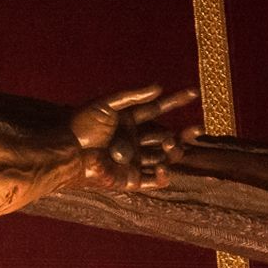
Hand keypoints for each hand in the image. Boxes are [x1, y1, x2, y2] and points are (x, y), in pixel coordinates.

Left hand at [69, 85, 200, 190]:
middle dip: (184, 133)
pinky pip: (155, 181)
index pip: (157, 109)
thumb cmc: (83, 127)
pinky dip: (164, 176)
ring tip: (171, 143)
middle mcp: (134, 140)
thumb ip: (132, 96)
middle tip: (197, 128)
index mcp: (128, 121)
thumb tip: (159, 87)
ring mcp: (134, 160)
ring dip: (174, 150)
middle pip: (166, 136)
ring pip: (165, 157)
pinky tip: (163, 167)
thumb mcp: (105, 105)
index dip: (175, 100)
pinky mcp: (131, 179)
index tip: (194, 92)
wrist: (70, 153)